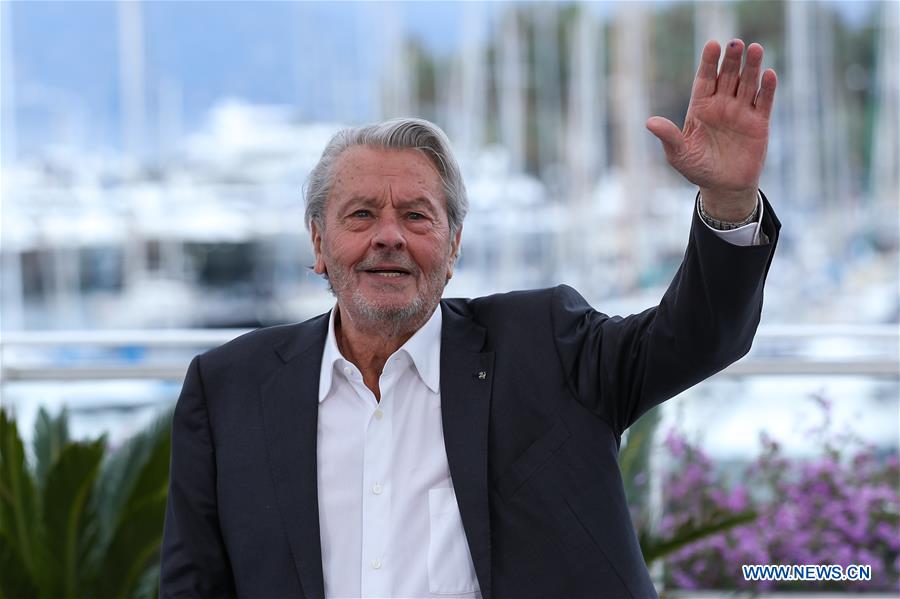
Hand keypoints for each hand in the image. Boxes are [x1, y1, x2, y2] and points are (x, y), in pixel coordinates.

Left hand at [646, 39, 776, 220]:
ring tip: (754, 49)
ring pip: (747, 84)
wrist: (723, 187)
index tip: (712, 45)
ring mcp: (741, 112)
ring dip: (751, 67)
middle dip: (731, 60)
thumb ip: (669, 137)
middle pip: (727, 76)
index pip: (704, 79)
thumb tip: (649, 122)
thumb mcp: (679, 155)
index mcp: (700, 107)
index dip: (708, 63)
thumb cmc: (697, 169)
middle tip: (735, 43)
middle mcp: (722, 105)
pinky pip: (763, 102)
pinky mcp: (759, 123)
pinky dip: (766, 88)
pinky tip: (768, 74)